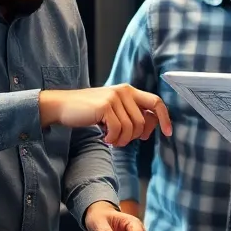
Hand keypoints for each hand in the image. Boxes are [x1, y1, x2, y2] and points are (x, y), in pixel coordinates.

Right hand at [39, 84, 172, 146]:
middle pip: (143, 121)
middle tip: (121, 140)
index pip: (156, 102)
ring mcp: (114, 97)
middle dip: (135, 137)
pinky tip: (105, 138)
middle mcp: (124, 91)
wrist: (63, 106)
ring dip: (122, 140)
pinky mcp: (105, 106)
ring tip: (111, 139)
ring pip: (131, 128)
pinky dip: (113, 139)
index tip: (167, 133)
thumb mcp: (113, 109)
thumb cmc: (89, 110)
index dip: (164, 119)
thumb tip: (150, 128)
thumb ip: (131, 114)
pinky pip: (118, 130)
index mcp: (129, 90)